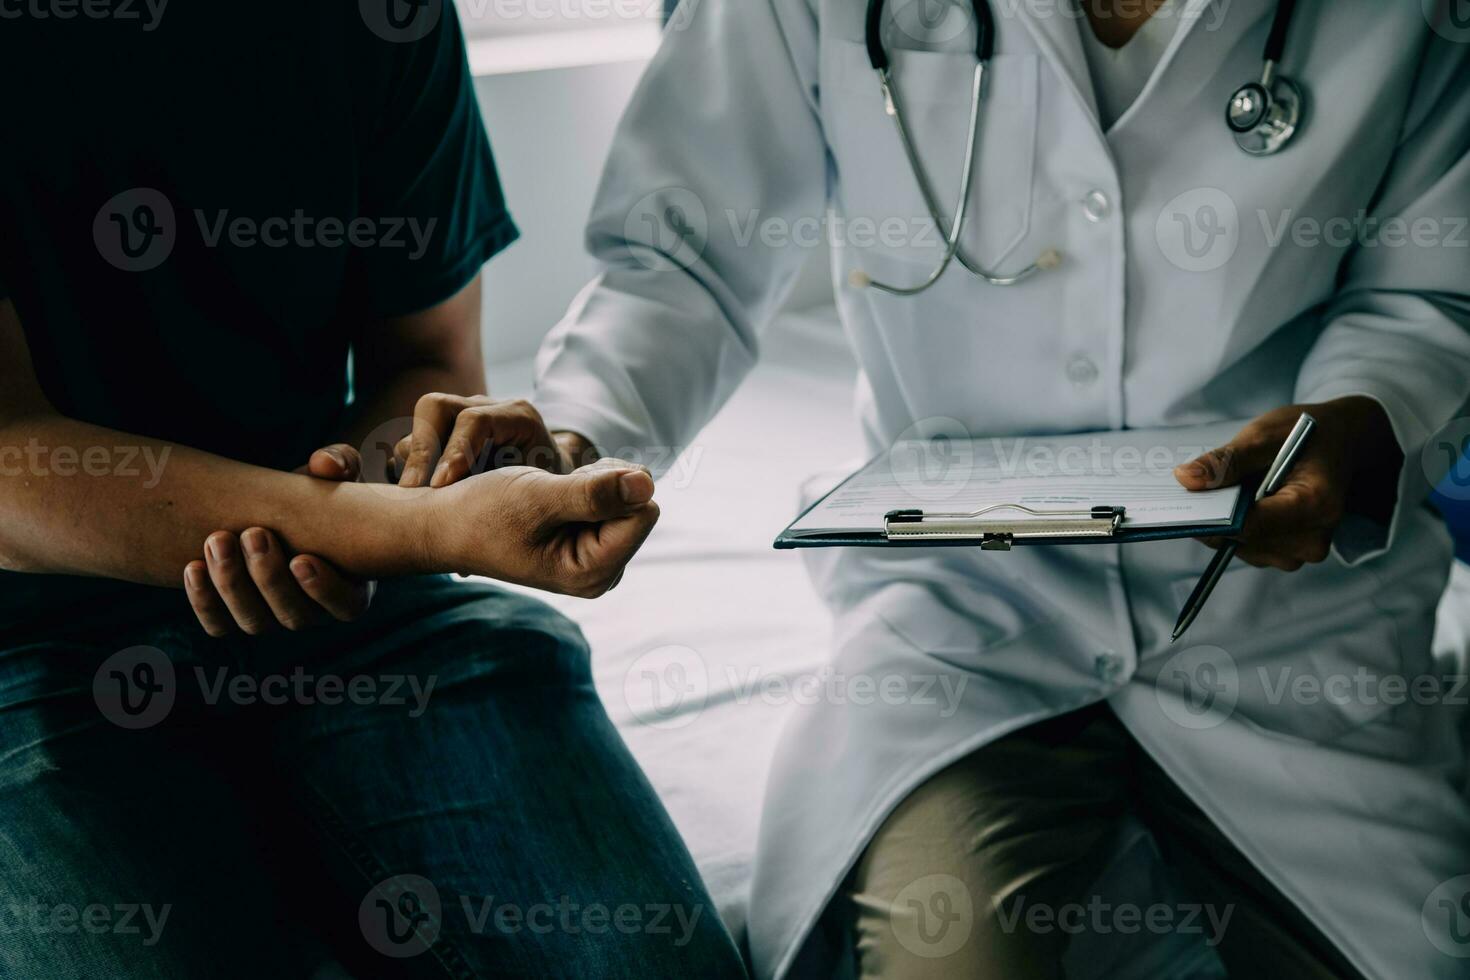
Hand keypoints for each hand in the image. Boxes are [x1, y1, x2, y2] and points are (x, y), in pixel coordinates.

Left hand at [183, 445, 375, 635]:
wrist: (276, 510)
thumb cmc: (318, 494)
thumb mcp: (335, 475)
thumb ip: (340, 462)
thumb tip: (326, 463)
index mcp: (351, 585)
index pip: (346, 606)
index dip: (324, 589)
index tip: (301, 558)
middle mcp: (314, 611)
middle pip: (294, 615)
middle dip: (269, 578)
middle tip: (253, 533)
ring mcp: (273, 617)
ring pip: (255, 621)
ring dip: (232, 584)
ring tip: (217, 539)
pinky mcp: (236, 617)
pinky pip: (220, 625)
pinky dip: (204, 602)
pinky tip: (193, 567)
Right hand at [395, 394, 575, 486]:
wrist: (551, 478)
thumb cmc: (554, 488)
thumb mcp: (553, 488)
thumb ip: (537, 489)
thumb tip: (515, 510)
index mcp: (518, 417)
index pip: (475, 420)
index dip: (455, 451)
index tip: (441, 486)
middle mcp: (486, 408)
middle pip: (436, 407)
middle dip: (421, 447)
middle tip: (413, 489)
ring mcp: (462, 416)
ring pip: (420, 426)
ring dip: (413, 460)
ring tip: (415, 497)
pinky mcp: (444, 434)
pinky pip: (415, 442)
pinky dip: (411, 467)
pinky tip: (416, 498)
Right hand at [427, 460, 657, 597]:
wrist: (446, 525)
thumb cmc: (481, 513)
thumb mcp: (536, 497)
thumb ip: (592, 493)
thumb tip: (648, 483)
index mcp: (593, 572)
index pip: (644, 511)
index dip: (612, 484)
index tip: (565, 486)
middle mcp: (601, 572)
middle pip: (640, 505)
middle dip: (603, 484)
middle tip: (551, 491)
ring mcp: (595, 559)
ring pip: (627, 499)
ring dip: (592, 482)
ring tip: (546, 495)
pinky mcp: (588, 544)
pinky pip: (612, 501)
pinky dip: (585, 487)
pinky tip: (550, 498)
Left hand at [1173, 397, 1400, 570]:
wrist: (1341, 442)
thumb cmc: (1306, 435)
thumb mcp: (1264, 435)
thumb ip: (1225, 461)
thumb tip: (1185, 480)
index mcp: (1315, 504)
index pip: (1250, 526)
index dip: (1213, 517)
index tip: (1185, 503)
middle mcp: (1313, 537)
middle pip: (1243, 540)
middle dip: (1218, 516)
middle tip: (1207, 487)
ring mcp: (1303, 551)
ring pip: (1241, 547)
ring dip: (1227, 522)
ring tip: (1235, 488)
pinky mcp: (1291, 553)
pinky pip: (1248, 547)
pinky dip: (1236, 528)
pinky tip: (1241, 502)